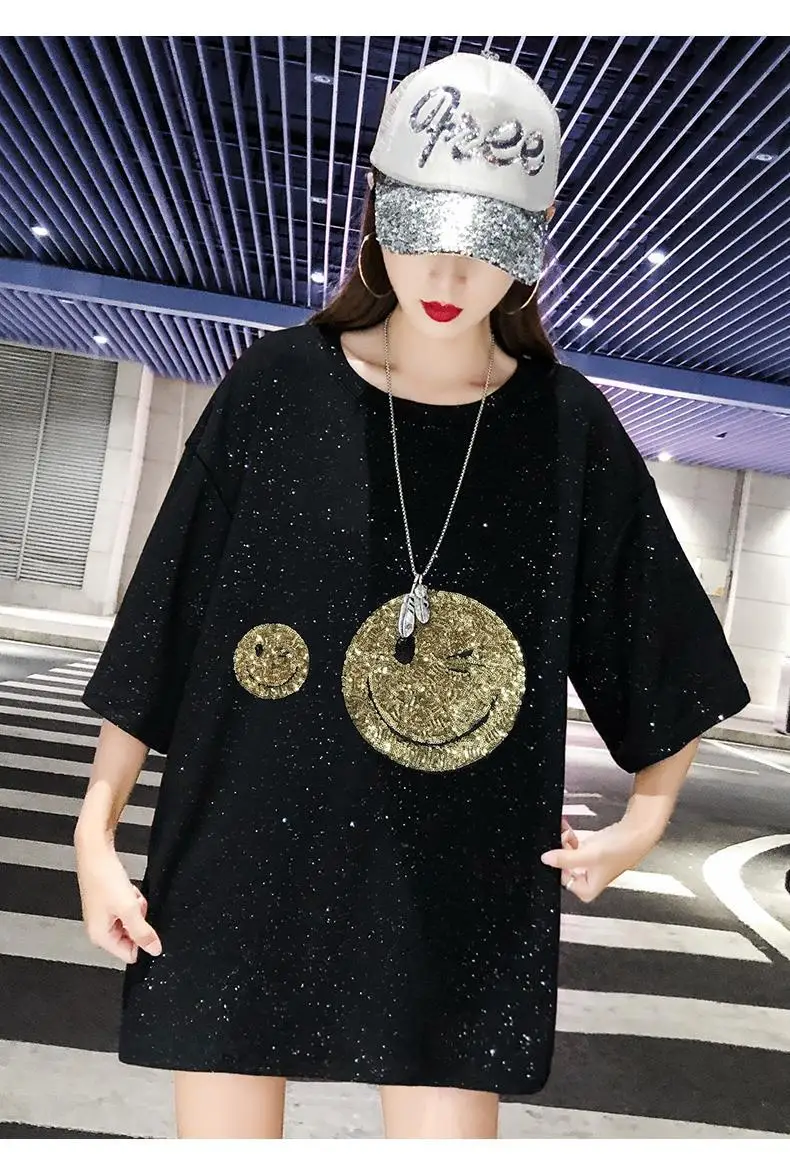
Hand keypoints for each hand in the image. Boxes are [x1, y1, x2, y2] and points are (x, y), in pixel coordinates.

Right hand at [75, 838, 161, 962]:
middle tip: (136, 906)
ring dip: (137, 909)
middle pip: (131, 937)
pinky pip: (128, 909)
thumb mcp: (129, 908)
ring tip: (130, 895)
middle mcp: (99, 930)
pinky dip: (132, 900)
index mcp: (100, 937)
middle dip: (140, 921)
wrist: (95, 853)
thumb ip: (143, 932)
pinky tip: (127, 889)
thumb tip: (155, 950)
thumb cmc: (105, 878)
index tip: (147, 925)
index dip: (143, 942)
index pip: (130, 955)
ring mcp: (103, 917)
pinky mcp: (107, 904)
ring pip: (132, 922)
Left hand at [541, 815, 663, 902]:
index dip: (558, 865)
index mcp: (588, 890)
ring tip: (566, 830)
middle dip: (561, 850)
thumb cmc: (620, 849)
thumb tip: (546, 860)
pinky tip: (568, 828)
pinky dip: (571, 838)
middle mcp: (589, 880)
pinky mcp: (593, 852)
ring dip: (564, 841)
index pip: (563, 881)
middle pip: (564, 867)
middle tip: (562, 836)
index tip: (556, 851)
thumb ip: (565, 858)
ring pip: (568, 855)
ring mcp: (591, 865)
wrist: (638, 832)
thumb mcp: (587, 854)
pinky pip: (575, 847)